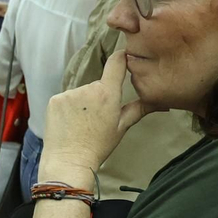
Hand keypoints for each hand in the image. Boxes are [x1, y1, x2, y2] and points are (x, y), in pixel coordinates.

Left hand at [40, 51, 159, 174]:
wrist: (70, 161)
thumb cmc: (98, 146)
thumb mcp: (122, 127)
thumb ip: (140, 108)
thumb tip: (162, 102)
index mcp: (107, 93)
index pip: (116, 62)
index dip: (121, 57)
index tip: (125, 55)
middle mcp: (88, 88)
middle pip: (97, 84)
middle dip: (99, 96)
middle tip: (97, 118)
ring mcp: (69, 93)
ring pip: (81, 93)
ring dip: (82, 103)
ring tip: (82, 123)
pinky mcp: (55, 100)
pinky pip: (65, 99)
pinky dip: (68, 108)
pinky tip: (69, 123)